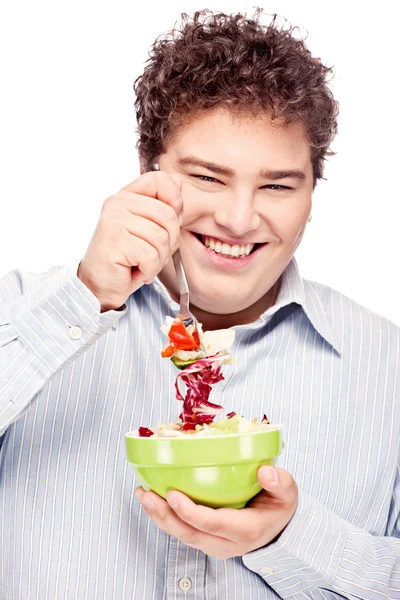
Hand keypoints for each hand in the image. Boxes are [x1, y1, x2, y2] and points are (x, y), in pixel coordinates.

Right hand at [78, 171, 182, 310]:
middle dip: (169, 242)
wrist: (101, 285)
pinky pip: (150, 255)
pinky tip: (135, 270)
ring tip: (141, 263)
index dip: (174, 202)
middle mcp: (118, 203)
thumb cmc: (127, 259)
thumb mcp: (150, 229)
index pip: (161, 180)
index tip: (166, 223)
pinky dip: (148, 269)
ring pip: (161, 238)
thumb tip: (178, 182)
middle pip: (168, 215)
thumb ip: (163, 206)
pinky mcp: (113, 241)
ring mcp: (113, 220)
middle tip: (152, 253)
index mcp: (127, 196)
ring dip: (158, 259)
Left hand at [135, 466, 297, 559]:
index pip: (214, 524)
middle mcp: (228, 543)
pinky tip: (152, 498)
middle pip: (190, 533)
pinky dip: (165, 516)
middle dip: (164, 515)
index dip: (190, 511)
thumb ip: (280, 482)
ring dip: (159, 516)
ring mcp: (215, 545)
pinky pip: (182, 531)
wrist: (280, 527)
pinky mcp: (207, 540)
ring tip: (142, 494)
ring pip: (182, 535)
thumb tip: (265, 471)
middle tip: (145, 493)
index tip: (173, 493)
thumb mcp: (288, 492)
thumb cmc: (280, 505)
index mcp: (247, 530)